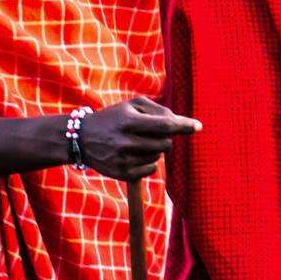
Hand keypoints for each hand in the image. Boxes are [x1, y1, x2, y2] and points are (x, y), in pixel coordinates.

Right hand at [75, 98, 199, 180]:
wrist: (82, 139)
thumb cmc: (114, 118)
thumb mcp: (132, 105)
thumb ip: (158, 110)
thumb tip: (180, 123)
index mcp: (129, 122)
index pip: (165, 125)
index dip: (184, 125)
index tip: (199, 126)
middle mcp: (125, 142)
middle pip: (165, 143)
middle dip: (165, 137)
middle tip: (152, 132)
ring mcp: (123, 160)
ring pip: (159, 156)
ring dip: (156, 149)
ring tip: (138, 142)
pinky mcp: (122, 174)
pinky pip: (151, 169)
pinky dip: (149, 161)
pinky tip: (135, 154)